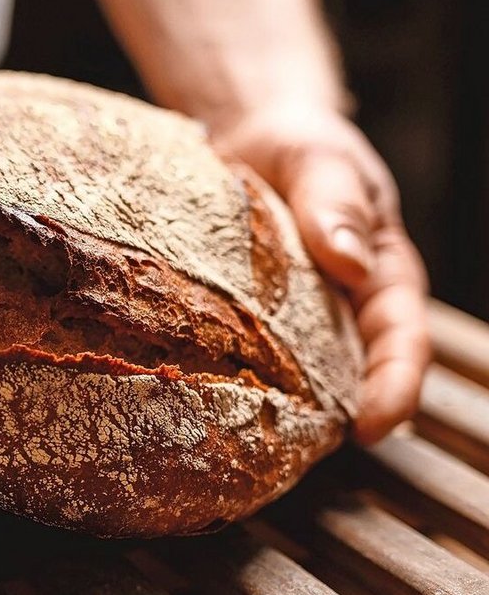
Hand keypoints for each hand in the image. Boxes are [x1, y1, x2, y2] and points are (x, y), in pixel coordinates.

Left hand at [211, 107, 430, 442]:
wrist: (249, 136)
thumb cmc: (300, 146)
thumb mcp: (322, 157)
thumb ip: (335, 200)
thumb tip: (349, 261)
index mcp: (380, 275)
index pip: (400, 341)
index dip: (394, 388)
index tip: (375, 427)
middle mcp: (341, 308)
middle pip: (351, 377)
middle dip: (333, 421)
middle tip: (300, 458)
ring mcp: (294, 319)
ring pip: (297, 379)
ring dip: (279, 413)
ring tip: (247, 447)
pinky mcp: (247, 319)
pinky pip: (241, 357)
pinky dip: (227, 380)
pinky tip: (195, 402)